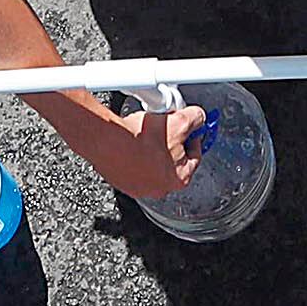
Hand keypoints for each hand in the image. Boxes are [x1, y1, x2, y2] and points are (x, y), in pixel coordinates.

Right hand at [84, 101, 209, 199]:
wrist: (108, 140)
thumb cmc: (140, 138)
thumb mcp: (180, 121)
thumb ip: (196, 119)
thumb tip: (199, 118)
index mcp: (179, 178)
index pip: (196, 155)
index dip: (193, 137)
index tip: (190, 128)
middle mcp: (160, 188)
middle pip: (174, 161)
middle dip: (172, 143)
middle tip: (167, 129)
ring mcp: (139, 186)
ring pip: (154, 164)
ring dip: (153, 149)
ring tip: (148, 132)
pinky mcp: (122, 181)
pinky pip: (134, 166)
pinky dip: (135, 154)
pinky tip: (133, 140)